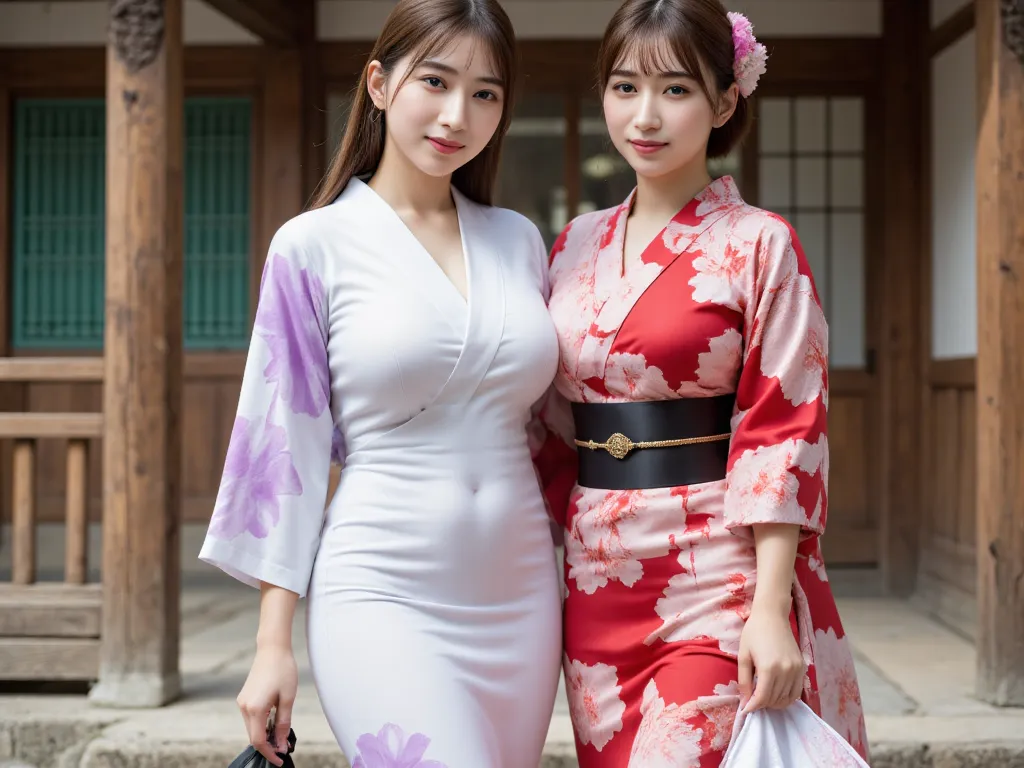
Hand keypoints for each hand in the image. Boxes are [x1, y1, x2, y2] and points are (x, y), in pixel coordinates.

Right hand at [236, 643, 297, 765]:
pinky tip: (274, 721)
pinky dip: (261, 724)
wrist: (273, 649)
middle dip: (267, 746)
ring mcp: (242, 702)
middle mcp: (244, 707)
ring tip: (281, 734)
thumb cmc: (283, 670)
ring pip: (252, 728)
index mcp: (255, 709)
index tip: (280, 759)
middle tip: (284, 748)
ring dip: (265, 734)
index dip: (269, 753)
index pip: (259, 741)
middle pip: (253, 736)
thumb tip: (282, 744)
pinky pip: (251, 718)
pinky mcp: (244, 697)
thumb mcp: (288, 699)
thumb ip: (284, 723)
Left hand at [738, 607, 804, 712]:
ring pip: (787, 699)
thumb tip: (745, 701)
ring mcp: (796, 670)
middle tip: (752, 701)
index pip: (762, 698)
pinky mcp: (802, 668)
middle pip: (774, 700)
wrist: (772, 616)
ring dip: (774, 702)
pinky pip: (797, 691)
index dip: (753, 706)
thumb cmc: (754, 633)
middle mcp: (786, 671)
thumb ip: (744, 681)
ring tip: (763, 697)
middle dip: (762, 704)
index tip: (745, 709)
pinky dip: (787, 697)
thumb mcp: (743, 656)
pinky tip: (776, 693)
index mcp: (769, 668)